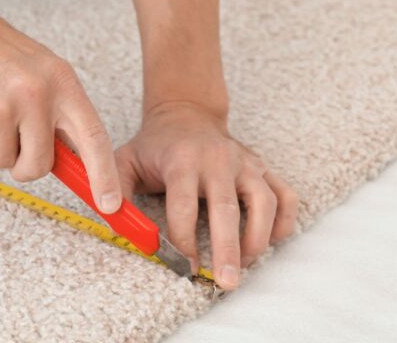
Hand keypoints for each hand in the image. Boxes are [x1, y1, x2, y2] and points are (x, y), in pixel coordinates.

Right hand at [0, 0, 123, 213]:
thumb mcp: (39, 70)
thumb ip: (57, 112)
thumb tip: (76, 159)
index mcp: (62, 80)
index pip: (93, 136)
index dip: (104, 175)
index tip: (111, 204)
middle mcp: (37, 94)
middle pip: (41, 165)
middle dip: (25, 164)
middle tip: (10, 136)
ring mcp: (4, 108)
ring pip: (5, 162)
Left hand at [115, 101, 298, 288]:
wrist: (186, 113)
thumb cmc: (155, 145)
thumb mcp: (126, 159)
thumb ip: (115, 187)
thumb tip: (110, 215)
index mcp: (182, 160)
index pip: (184, 204)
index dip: (184, 239)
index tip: (184, 267)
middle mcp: (218, 160)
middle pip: (227, 208)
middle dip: (228, 248)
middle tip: (226, 282)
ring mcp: (245, 164)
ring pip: (264, 202)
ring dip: (258, 237)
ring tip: (245, 264)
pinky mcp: (263, 168)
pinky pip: (285, 196)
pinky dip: (284, 222)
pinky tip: (270, 242)